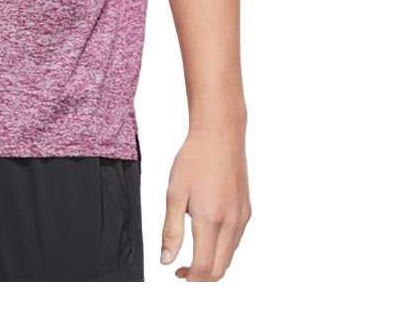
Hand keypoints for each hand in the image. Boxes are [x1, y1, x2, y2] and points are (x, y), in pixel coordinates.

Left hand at [160, 125, 251, 280]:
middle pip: (220, 269)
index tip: (177, 275)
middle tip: (181, 272)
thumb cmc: (195, 159)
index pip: (204, 268)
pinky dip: (222, 249)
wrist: (219, 135)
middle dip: (201, 277)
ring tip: (191, 257)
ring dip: (212, 264)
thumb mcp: (174, 193)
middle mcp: (231, 222)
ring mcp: (242, 217)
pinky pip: (236, 240)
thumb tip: (167, 259)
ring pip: (230, 256)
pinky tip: (207, 237)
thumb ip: (171, 230)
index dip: (190, 279)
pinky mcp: (246, 211)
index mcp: (210, 219)